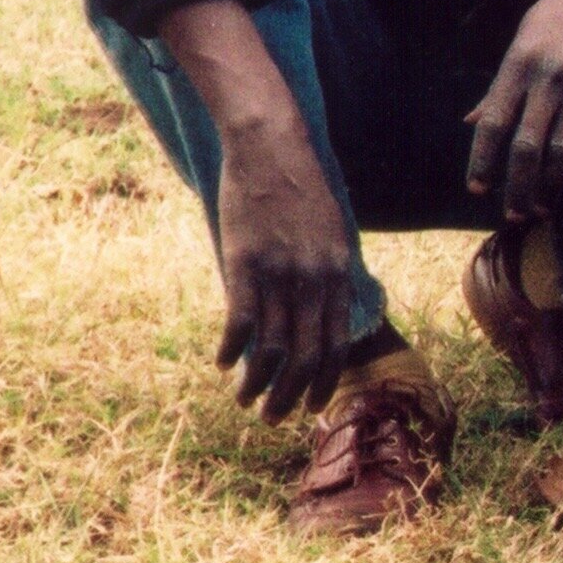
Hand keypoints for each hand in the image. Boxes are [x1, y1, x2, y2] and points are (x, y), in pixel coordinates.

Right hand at [154, 0, 352, 417]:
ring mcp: (278, 273)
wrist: (272, 144)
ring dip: (257, 383)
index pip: (335, 344)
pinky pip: (239, 321)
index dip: (323, 380)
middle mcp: (312, 280)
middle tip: (274, 418)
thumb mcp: (331, 232)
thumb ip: (329, 273)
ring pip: (269, 348)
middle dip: (290, 395)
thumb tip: (327, 312)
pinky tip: (224, 363)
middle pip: (303, 356)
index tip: (313, 404)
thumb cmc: (302, 187)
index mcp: (338, 274)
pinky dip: (232, 349)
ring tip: (245, 402)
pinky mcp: (244, 263)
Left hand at [467, 0, 562, 222]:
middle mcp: (549, 78)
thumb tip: (471, 121)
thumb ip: (500, 84)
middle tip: (513, 214)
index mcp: (519, 63)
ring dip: (552, 185)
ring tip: (543, 208)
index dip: (482, 161)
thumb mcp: (523, 38)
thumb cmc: (561, 12)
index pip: (493, 122)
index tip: (477, 189)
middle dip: (517, 187)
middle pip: (527, 146)